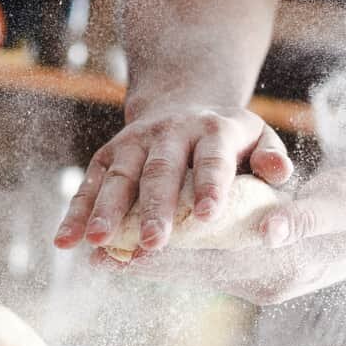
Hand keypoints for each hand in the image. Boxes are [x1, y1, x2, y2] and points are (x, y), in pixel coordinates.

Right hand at [53, 105, 292, 253]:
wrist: (183, 103)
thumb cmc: (229, 139)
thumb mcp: (259, 137)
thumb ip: (271, 157)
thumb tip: (280, 174)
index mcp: (213, 130)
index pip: (213, 159)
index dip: (211, 185)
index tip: (209, 216)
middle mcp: (169, 133)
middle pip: (160, 171)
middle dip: (155, 207)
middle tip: (153, 242)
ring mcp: (134, 143)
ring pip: (119, 178)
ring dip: (106, 211)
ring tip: (98, 243)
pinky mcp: (107, 156)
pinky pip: (89, 185)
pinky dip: (75, 213)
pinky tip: (65, 242)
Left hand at [91, 166, 345, 304]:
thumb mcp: (340, 205)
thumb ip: (302, 217)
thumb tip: (268, 228)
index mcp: (279, 268)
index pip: (210, 261)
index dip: (165, 252)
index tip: (122, 247)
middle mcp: (263, 281)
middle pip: (192, 270)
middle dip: (144, 260)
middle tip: (94, 250)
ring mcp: (258, 277)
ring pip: (194, 268)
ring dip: (151, 259)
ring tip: (103, 249)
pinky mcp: (255, 266)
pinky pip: (205, 261)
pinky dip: (174, 252)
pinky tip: (144, 242)